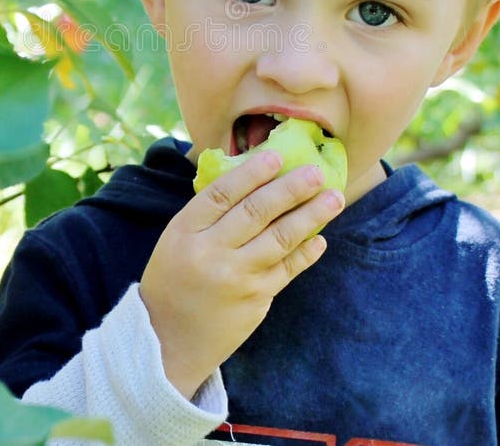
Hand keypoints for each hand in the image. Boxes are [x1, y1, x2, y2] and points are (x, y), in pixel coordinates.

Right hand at [139, 150, 343, 399]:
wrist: (166, 342)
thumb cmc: (173, 281)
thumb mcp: (175, 241)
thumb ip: (206, 215)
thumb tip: (251, 178)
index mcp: (184, 231)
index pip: (222, 194)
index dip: (251, 173)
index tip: (277, 156)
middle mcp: (210, 252)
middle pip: (256, 212)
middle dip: (290, 189)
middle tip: (316, 172)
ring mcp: (236, 278)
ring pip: (279, 239)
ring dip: (310, 215)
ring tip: (333, 198)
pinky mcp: (256, 300)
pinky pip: (288, 270)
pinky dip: (306, 252)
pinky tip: (321, 238)